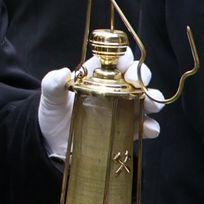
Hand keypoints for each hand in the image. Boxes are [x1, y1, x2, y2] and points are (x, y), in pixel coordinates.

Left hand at [37, 52, 162, 158]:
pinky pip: (145, 128)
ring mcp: (124, 110)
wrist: (54, 143)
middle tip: (139, 86)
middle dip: (144, 78)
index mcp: (99, 76)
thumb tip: (64, 72)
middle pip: (138, 77)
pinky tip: (149, 129)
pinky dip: (151, 127)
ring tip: (151, 106)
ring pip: (147, 100)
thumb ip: (53, 83)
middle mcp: (116, 90)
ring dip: (153, 101)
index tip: (125, 68)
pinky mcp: (127, 131)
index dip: (126, 60)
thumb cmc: (54, 113)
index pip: (118, 60)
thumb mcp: (50, 97)